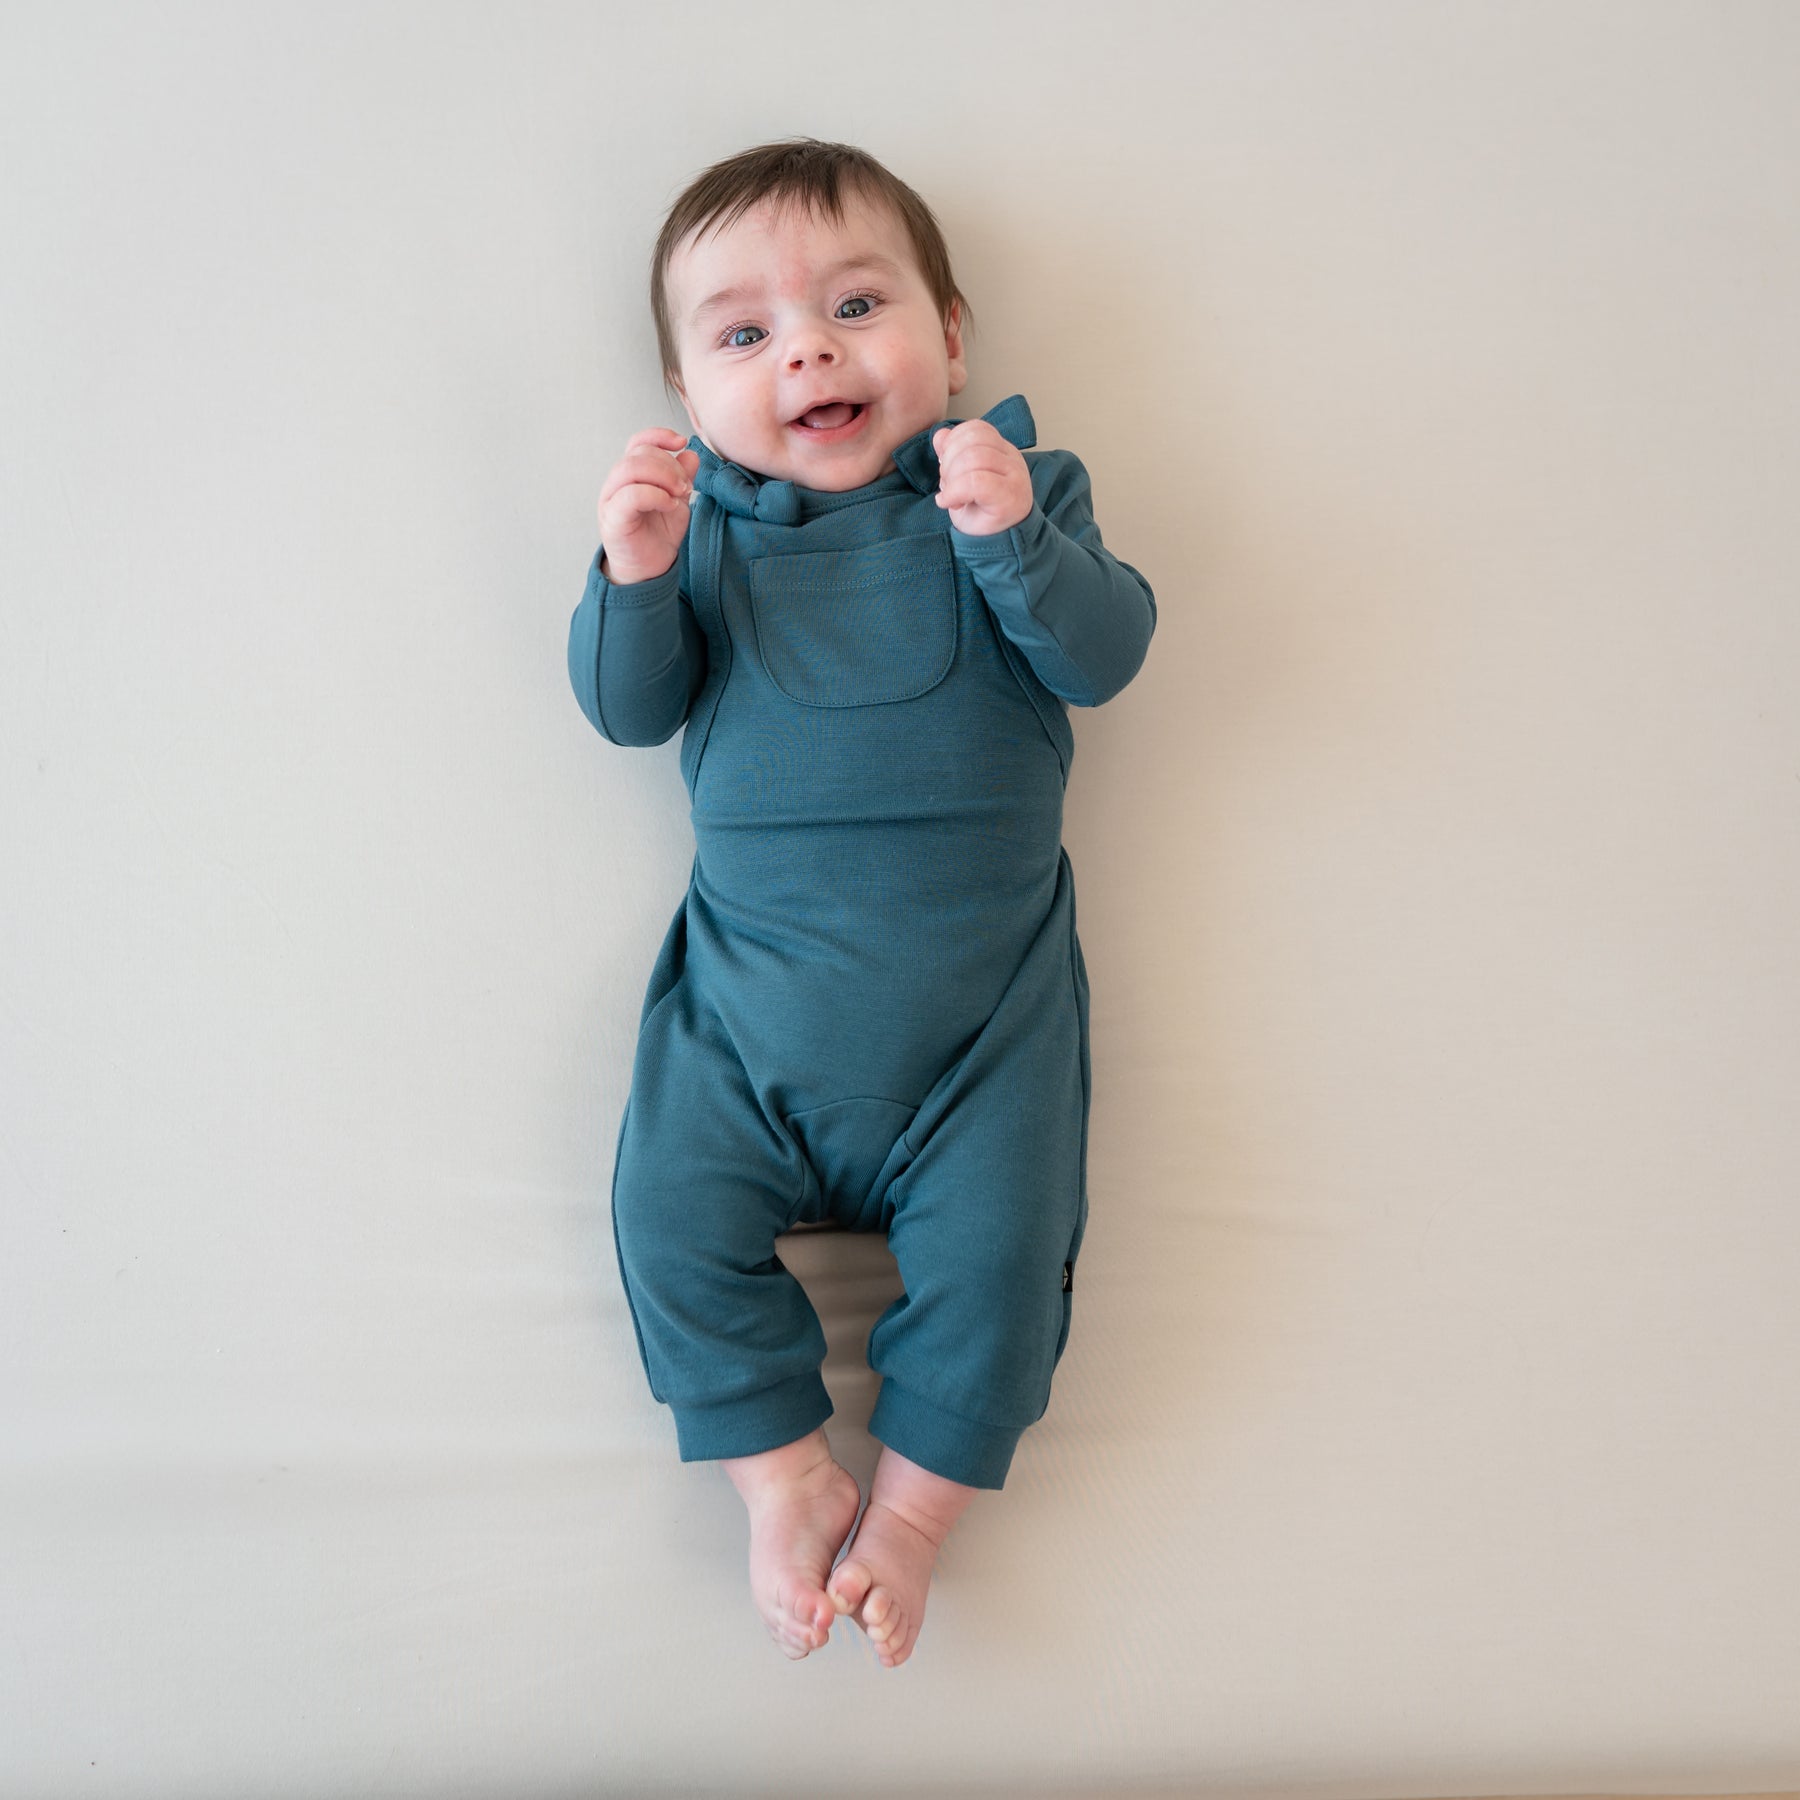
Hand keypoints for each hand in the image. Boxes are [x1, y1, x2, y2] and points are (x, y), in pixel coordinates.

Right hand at [597, 428, 700, 583]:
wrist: (649, 568)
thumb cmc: (659, 534)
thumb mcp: (677, 500)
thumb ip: (682, 477)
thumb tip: (690, 453)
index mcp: (631, 474)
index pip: (638, 442)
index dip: (659, 436)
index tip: (681, 442)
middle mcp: (617, 483)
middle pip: (639, 454)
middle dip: (669, 464)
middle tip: (686, 485)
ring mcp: (611, 500)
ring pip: (630, 468)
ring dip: (663, 476)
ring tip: (680, 493)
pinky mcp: (613, 519)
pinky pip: (630, 495)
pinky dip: (655, 495)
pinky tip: (670, 505)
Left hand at [932, 421, 1031, 535]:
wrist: (998, 545)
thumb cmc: (980, 513)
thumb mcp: (960, 478)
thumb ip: (952, 454)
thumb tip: (940, 435)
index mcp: (1002, 451)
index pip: (977, 429)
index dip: (954, 441)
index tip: (946, 464)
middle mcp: (1012, 460)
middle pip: (974, 441)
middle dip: (949, 461)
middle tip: (947, 483)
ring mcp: (1015, 477)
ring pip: (975, 458)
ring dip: (952, 477)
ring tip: (950, 495)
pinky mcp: (1010, 498)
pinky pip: (977, 482)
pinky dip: (955, 491)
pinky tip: (949, 502)